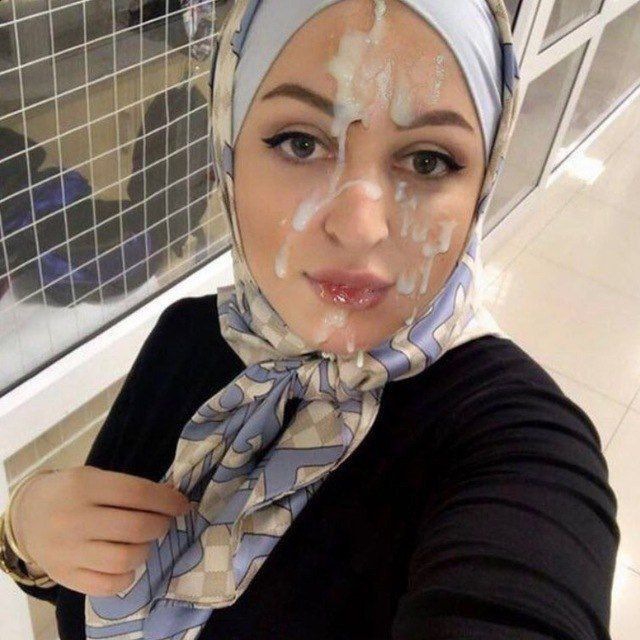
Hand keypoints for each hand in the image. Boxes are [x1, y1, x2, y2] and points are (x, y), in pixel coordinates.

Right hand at [11, 465, 190, 595]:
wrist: (27, 516)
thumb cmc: (71, 492)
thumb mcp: (97, 477)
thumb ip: (131, 487)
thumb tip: (173, 495)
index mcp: (85, 486)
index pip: (138, 493)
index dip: (167, 500)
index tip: (182, 505)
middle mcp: (75, 518)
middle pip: (136, 527)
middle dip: (160, 525)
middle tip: (163, 523)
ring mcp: (69, 551)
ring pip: (125, 559)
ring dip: (146, 550)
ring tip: (144, 542)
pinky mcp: (65, 576)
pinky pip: (108, 585)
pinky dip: (127, 576)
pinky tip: (127, 564)